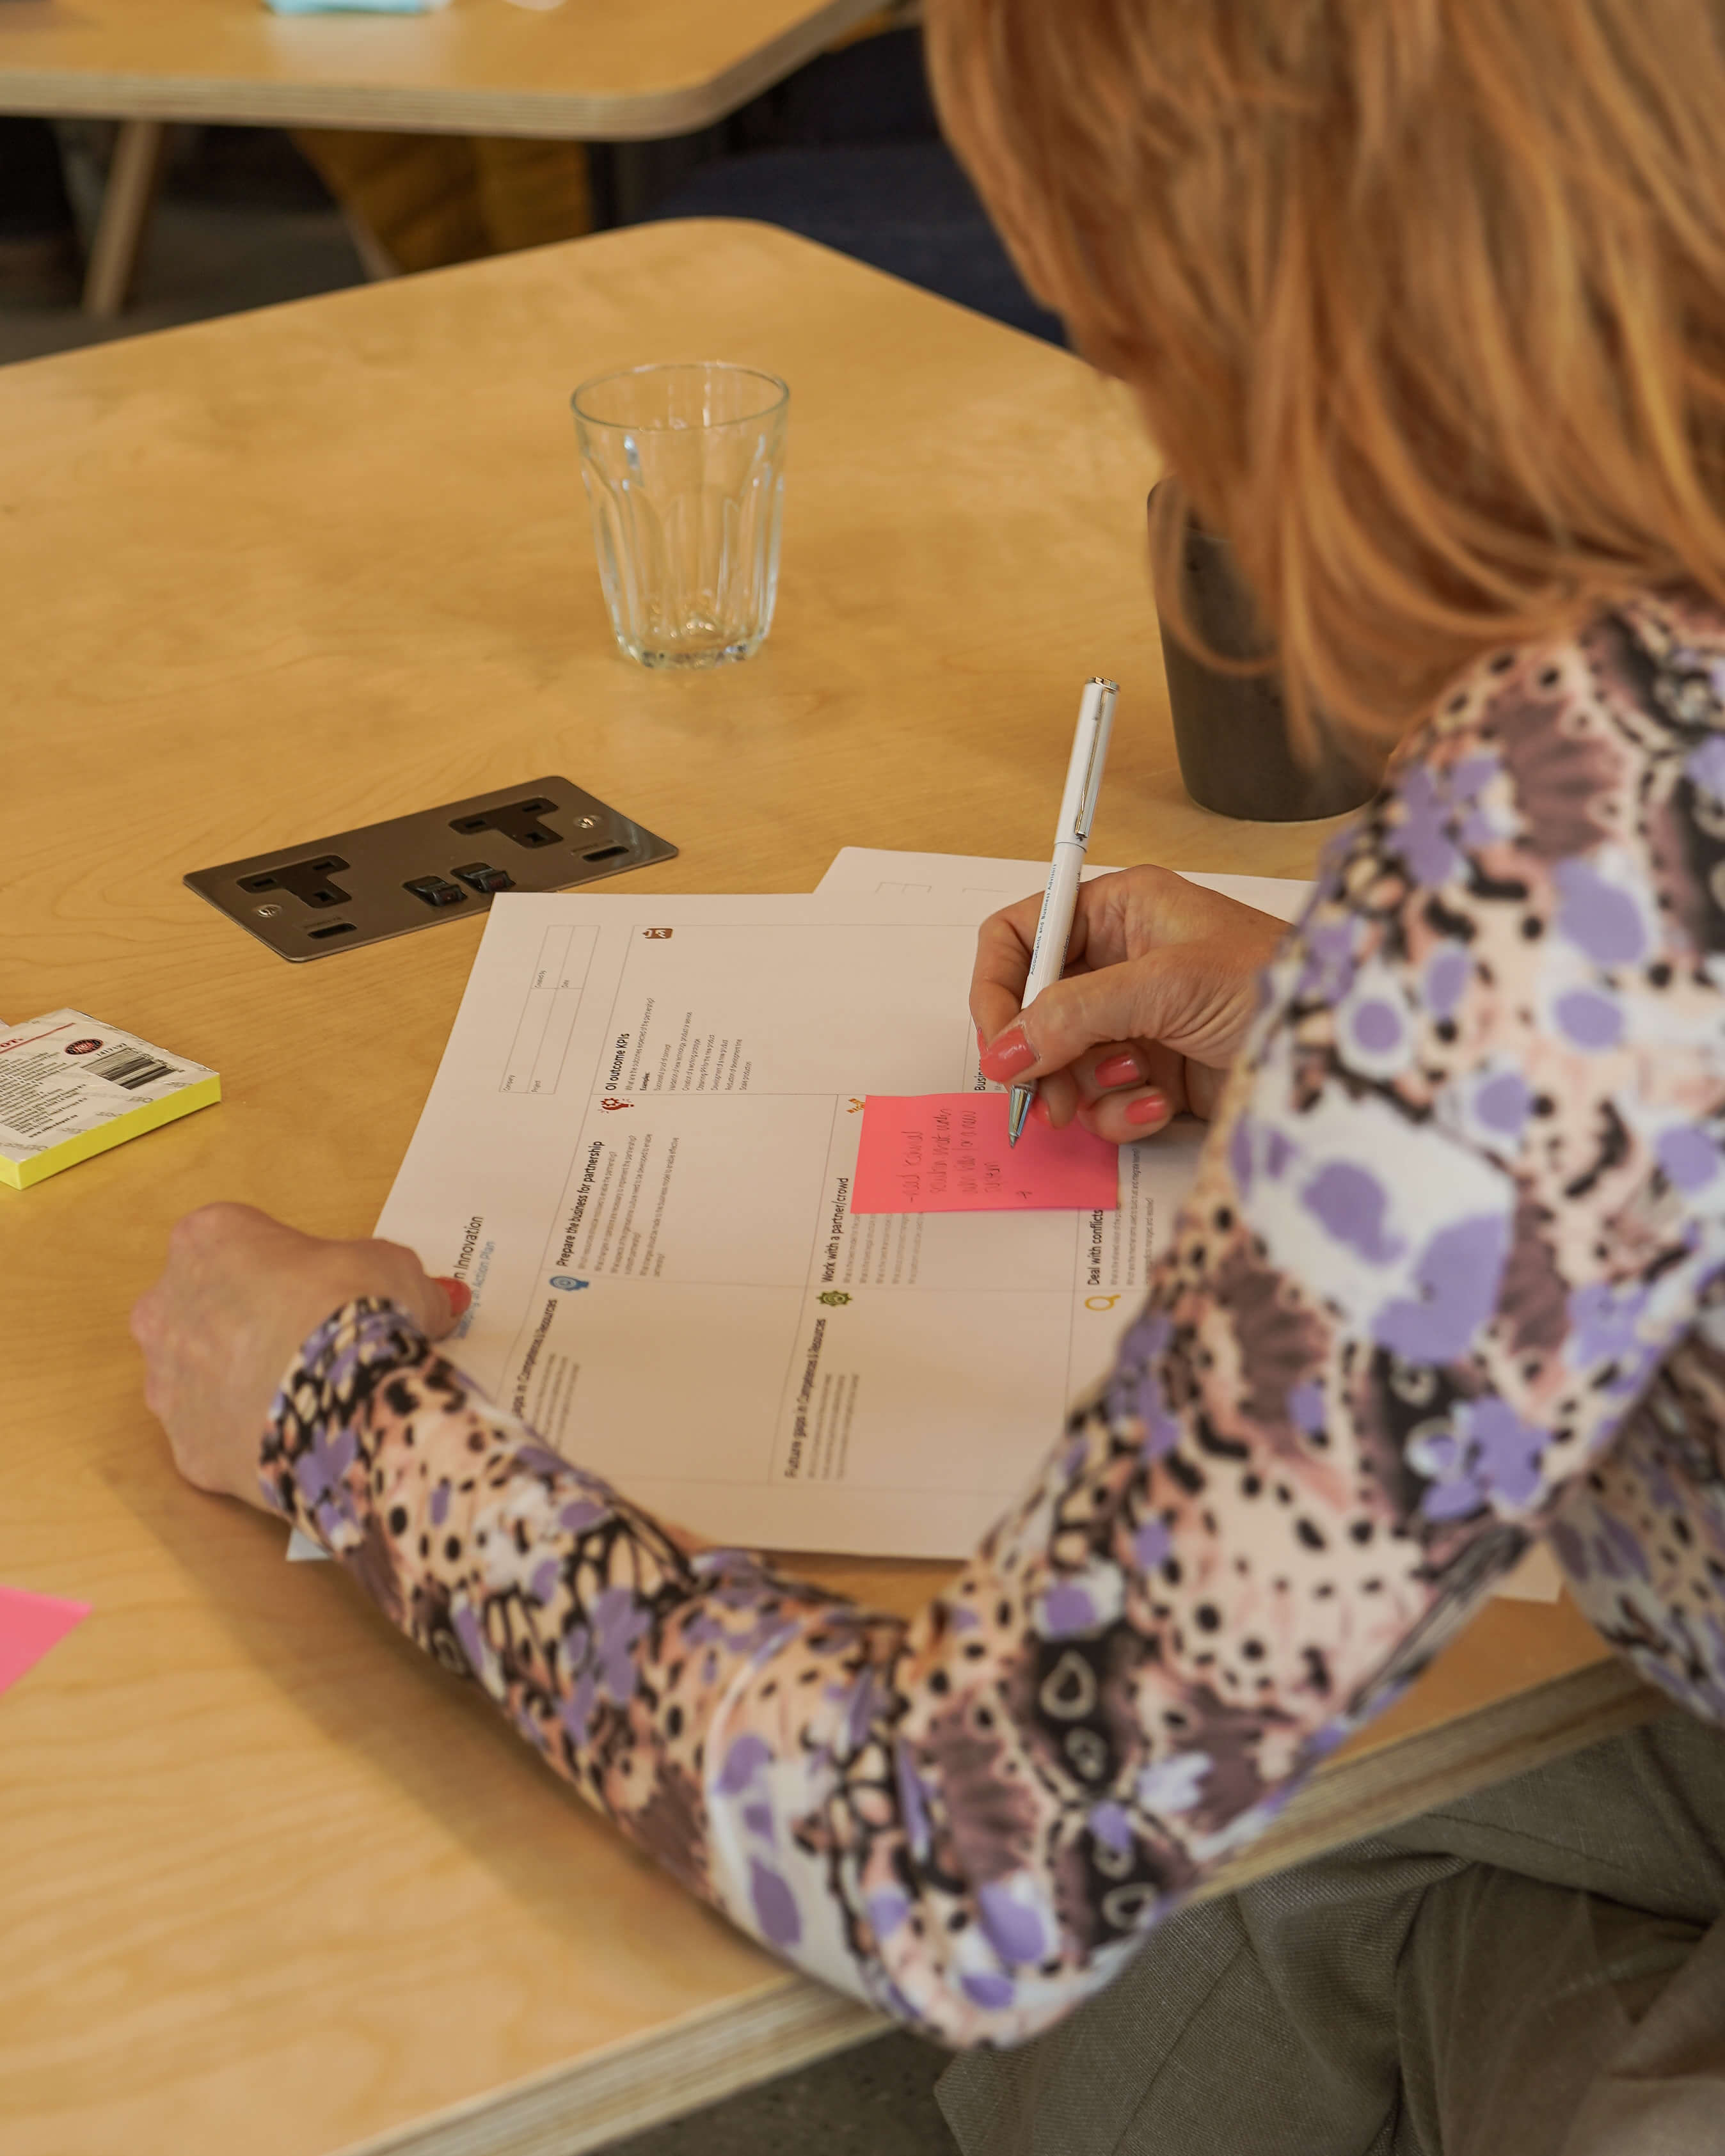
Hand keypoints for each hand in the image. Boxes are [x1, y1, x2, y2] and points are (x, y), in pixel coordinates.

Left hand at [130, 1203, 465, 1508]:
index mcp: (208, 1240)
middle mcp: (166, 1304)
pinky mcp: (183, 1444)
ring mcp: (166, 1380)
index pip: (236, 1242)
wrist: (343, 1401)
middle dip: (246, 1322)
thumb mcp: (392, 1268)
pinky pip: (215, 1435)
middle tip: (308, 1337)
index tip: (318, 1285)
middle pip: (203, 1307)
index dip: (283, 1265)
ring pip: (199, 1375)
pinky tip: (294, 1436)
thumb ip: (397, 1279)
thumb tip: (433, 1300)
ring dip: (240, 1380)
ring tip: (304, 1392)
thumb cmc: (353, 1310)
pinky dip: (247, 1435)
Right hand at [969, 866, 1287, 1142]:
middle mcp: (1121, 962)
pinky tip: (1160, 1105)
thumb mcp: (1166, 985)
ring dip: (1087, 1088)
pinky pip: (1103, 1101)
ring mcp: (1136, 1020)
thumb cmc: (1274, 984)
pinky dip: (1123, 1113)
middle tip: (1048, 1096)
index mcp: (1120, 911)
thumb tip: (1004, 1050)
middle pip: (1034, 1011)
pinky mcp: (1157, 1072)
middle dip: (1039, 1057)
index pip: (1021, 936)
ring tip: (1133, 1086)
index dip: (999, 988)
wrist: (1339, 1050)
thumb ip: (1075, 1014)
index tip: (1000, 1044)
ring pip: (1063, 1065)